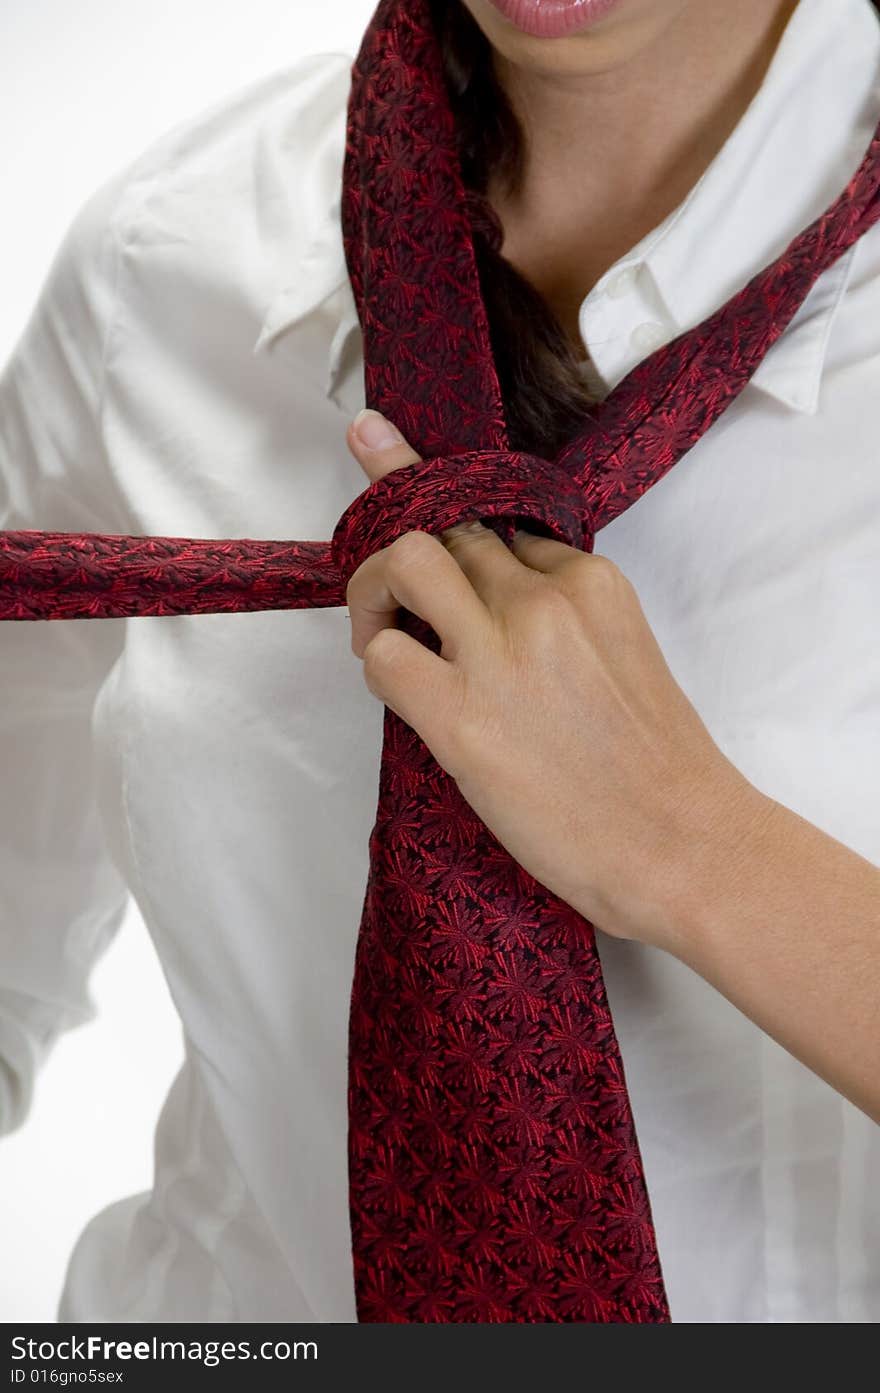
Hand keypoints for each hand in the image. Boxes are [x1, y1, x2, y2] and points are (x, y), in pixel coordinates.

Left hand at [343, 409, 772, 949]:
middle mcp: (542, 600)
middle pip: (446, 520)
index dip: (461, 547)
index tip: (448, 575)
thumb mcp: (624, 653)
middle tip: (390, 594)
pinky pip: (384, 655)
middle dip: (401, 542)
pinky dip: (377, 663)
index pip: (499, 523)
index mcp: (590, 580)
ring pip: (403, 560)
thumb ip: (565, 619)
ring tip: (378, 633)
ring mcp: (500, 654)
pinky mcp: (461, 718)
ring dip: (373, 589)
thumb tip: (492, 616)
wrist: (685, 845)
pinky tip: (399, 692)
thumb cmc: (659, 770)